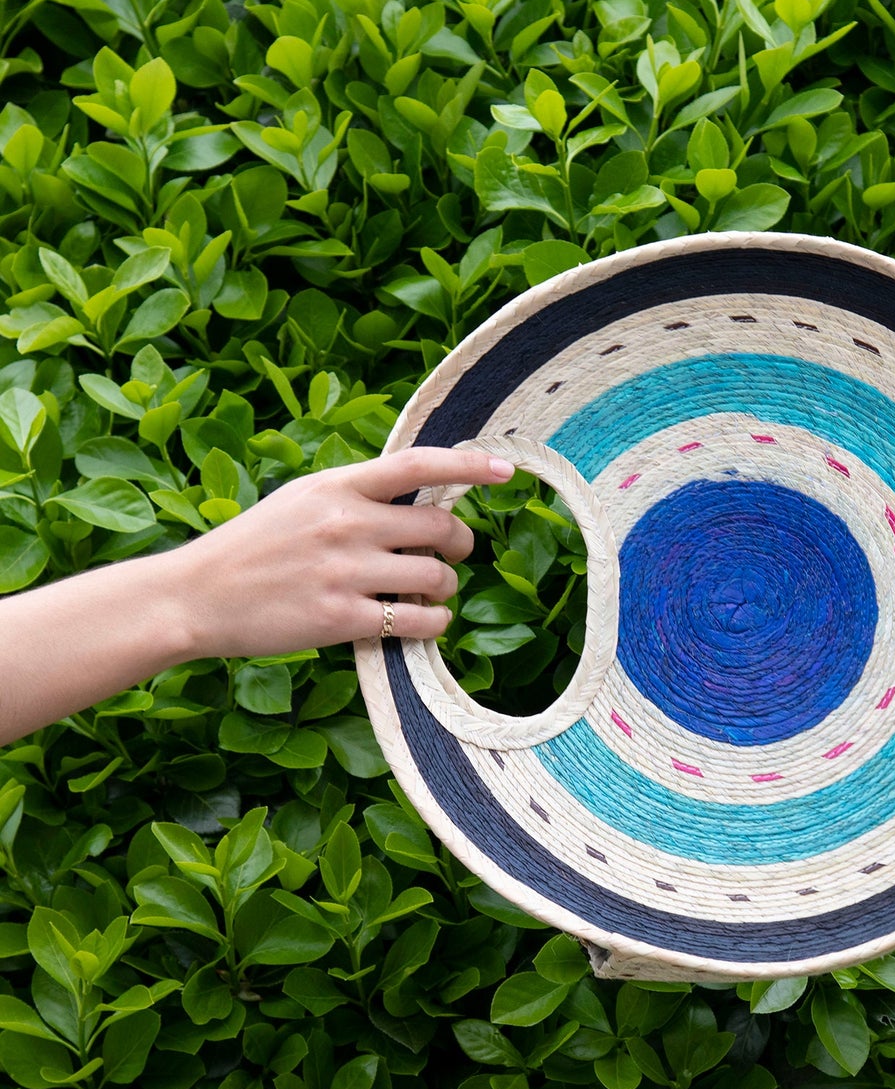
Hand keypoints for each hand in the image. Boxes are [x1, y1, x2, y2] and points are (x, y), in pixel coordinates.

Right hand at [165, 446, 515, 658]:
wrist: (195, 596)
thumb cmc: (253, 547)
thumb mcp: (302, 500)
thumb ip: (356, 494)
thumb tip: (420, 495)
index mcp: (336, 486)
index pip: (417, 465)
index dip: (468, 466)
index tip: (504, 471)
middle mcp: (345, 524)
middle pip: (440, 527)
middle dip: (461, 542)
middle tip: (456, 553)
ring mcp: (345, 572)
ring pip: (436, 576)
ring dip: (446, 586)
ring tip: (431, 591)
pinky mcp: (342, 619)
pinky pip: (418, 620)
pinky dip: (434, 622)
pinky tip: (425, 621)